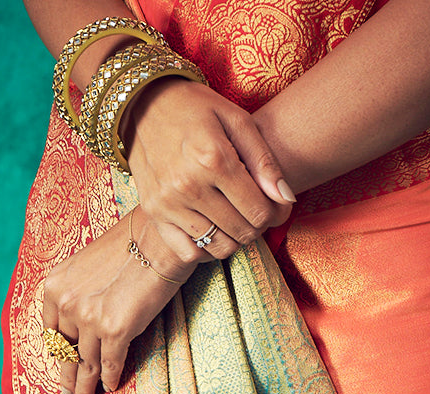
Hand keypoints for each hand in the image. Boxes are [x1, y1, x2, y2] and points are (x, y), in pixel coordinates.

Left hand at [43, 208, 197, 393]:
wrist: (159, 239)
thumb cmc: (130, 246)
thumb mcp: (87, 266)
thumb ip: (77, 294)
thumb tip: (82, 325)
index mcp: (55, 287)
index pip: (52, 333)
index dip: (58, 356)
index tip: (62, 370)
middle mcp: (68, 304)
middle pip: (65, 354)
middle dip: (67, 380)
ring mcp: (90, 319)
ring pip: (85, 365)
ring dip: (86, 388)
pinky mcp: (116, 330)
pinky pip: (110, 364)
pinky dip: (111, 378)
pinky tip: (111, 387)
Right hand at [121, 78, 295, 260]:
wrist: (143, 105)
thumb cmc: (196, 108)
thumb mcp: (236, 120)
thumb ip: (264, 160)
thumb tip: (286, 199)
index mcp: (213, 159)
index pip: (259, 211)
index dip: (275, 213)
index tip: (276, 205)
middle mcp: (188, 186)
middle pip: (242, 232)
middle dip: (257, 225)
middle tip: (256, 209)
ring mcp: (168, 203)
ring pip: (219, 246)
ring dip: (235, 238)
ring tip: (236, 217)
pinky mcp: (154, 214)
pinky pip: (189, 252)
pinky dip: (207, 249)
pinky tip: (213, 229)